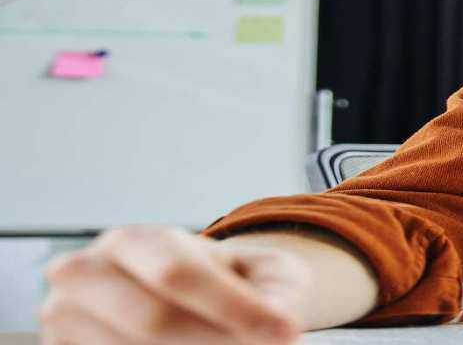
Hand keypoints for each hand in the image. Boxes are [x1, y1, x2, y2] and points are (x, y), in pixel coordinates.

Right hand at [40, 225, 309, 344]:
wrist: (186, 302)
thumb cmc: (229, 285)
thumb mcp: (265, 275)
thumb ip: (277, 292)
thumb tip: (282, 326)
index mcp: (132, 241)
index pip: (178, 275)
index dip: (234, 309)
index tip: (286, 333)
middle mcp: (85, 275)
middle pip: (152, 321)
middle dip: (216, 342)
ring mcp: (62, 318)